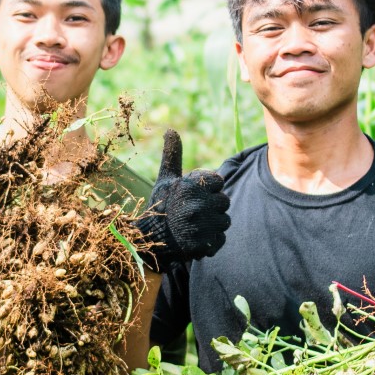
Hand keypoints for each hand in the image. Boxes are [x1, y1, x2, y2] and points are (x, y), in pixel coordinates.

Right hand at [132, 130, 230, 271]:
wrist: (149, 241)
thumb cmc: (160, 205)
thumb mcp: (166, 178)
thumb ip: (173, 155)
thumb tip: (171, 129)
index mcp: (190, 186)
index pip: (219, 181)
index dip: (208, 188)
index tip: (195, 194)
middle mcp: (197, 205)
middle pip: (224, 201)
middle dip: (212, 206)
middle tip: (194, 211)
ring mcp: (201, 227)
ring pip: (225, 221)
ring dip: (213, 223)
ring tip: (195, 225)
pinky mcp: (203, 245)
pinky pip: (221, 239)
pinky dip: (212, 240)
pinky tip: (196, 237)